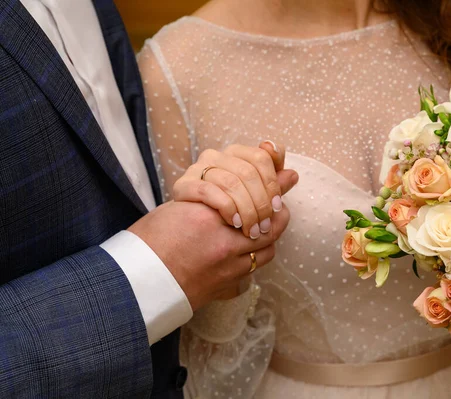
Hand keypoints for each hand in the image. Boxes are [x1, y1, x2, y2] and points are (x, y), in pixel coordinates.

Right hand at [128, 199, 290, 309]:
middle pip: (270, 225)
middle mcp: (222, 243)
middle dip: (278, 212)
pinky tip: (250, 245)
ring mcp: (227, 267)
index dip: (270, 187)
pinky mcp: (226, 285)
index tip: (278, 180)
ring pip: (268, 247)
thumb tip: (234, 184)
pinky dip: (259, 253)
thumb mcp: (178, 208)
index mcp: (206, 217)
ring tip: (265, 224)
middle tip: (277, 204)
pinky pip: (255, 265)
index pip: (252, 196)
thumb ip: (211, 196)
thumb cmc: (149, 240)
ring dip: (271, 234)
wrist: (137, 282)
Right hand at [171, 140, 294, 238]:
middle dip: (261, 202)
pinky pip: (209, 190)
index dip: (273, 182)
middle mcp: (214, 157)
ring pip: (232, 182)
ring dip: (247, 210)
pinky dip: (226, 207)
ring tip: (251, 231)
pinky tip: (233, 223)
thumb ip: (268, 184)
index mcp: (232, 154)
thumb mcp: (245, 197)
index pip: (261, 157)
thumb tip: (293, 175)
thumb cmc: (216, 215)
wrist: (177, 236)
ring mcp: (196, 169)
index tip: (277, 206)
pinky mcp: (183, 185)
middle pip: (248, 172)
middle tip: (265, 227)